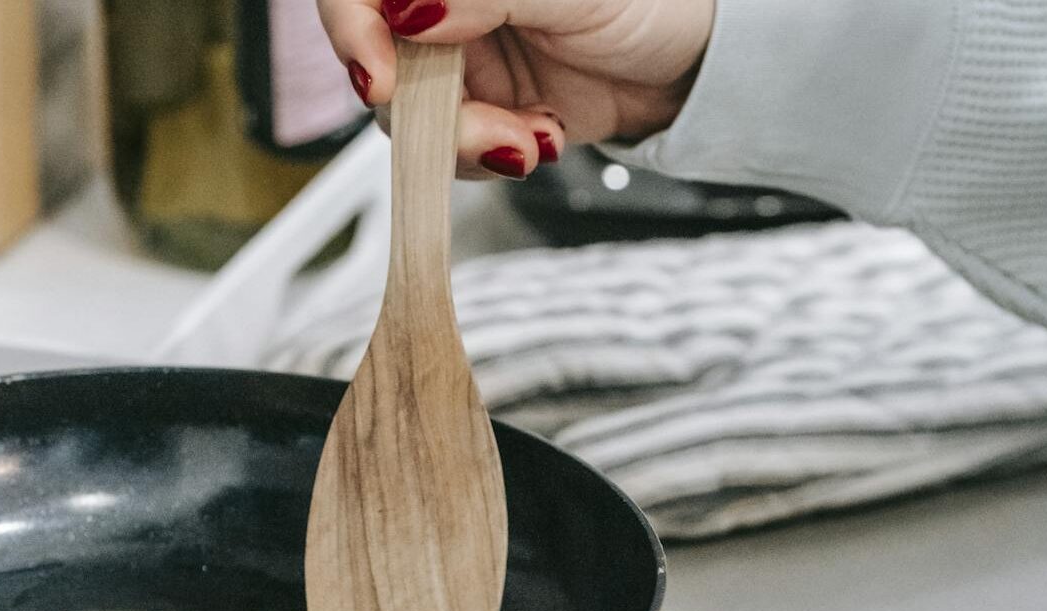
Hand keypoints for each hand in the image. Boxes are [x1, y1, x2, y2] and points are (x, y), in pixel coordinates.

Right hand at [317, 0, 714, 178]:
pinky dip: (487, 158)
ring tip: (532, 138)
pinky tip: (540, 137)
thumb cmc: (650, 3)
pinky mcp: (476, 110)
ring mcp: (456, 60)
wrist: (692, 68)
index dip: (354, 29)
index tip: (380, 77)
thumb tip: (409, 8)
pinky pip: (446, 150)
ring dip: (465, 143)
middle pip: (376, 59)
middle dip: (425, 112)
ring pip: (407, 116)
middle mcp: (444, 6)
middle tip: (486, 130)